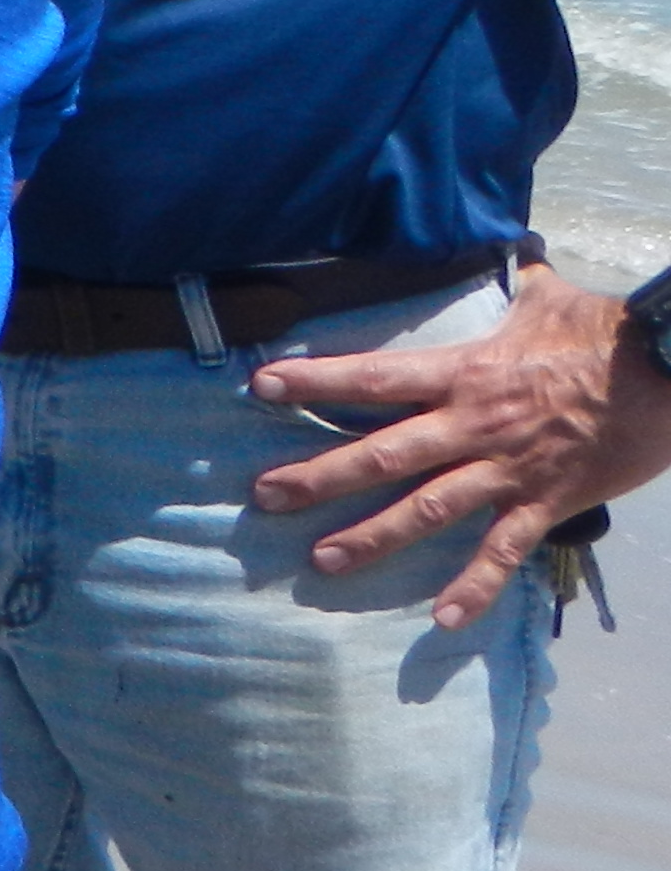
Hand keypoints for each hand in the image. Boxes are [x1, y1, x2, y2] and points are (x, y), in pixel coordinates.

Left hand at [246, 262, 670, 625]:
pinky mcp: (546, 503)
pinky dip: (474, 587)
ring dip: (374, 537)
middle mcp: (474, 425)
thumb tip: (518, 251)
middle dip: (320, 475)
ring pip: (428, 509)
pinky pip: (503, 551)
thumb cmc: (610, 337)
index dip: (316, 380)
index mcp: (465, 374)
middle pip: (383, 452)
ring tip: (323, 561)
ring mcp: (508, 469)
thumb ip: (522, 280)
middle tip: (265, 496)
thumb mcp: (553, 300)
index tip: (260, 385)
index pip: (375, 377)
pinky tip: (443, 619)